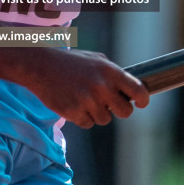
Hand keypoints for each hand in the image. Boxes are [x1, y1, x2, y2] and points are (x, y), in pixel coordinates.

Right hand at [12, 45, 150, 127]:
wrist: (40, 66)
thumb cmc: (70, 62)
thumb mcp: (96, 60)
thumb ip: (114, 74)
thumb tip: (132, 89)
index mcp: (110, 72)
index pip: (138, 91)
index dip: (143, 100)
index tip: (141, 103)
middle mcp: (102, 87)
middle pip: (125, 112)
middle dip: (119, 110)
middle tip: (110, 105)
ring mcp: (88, 101)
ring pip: (105, 119)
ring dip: (98, 113)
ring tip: (84, 98)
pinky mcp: (74, 112)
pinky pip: (87, 123)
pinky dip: (82, 117)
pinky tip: (74, 103)